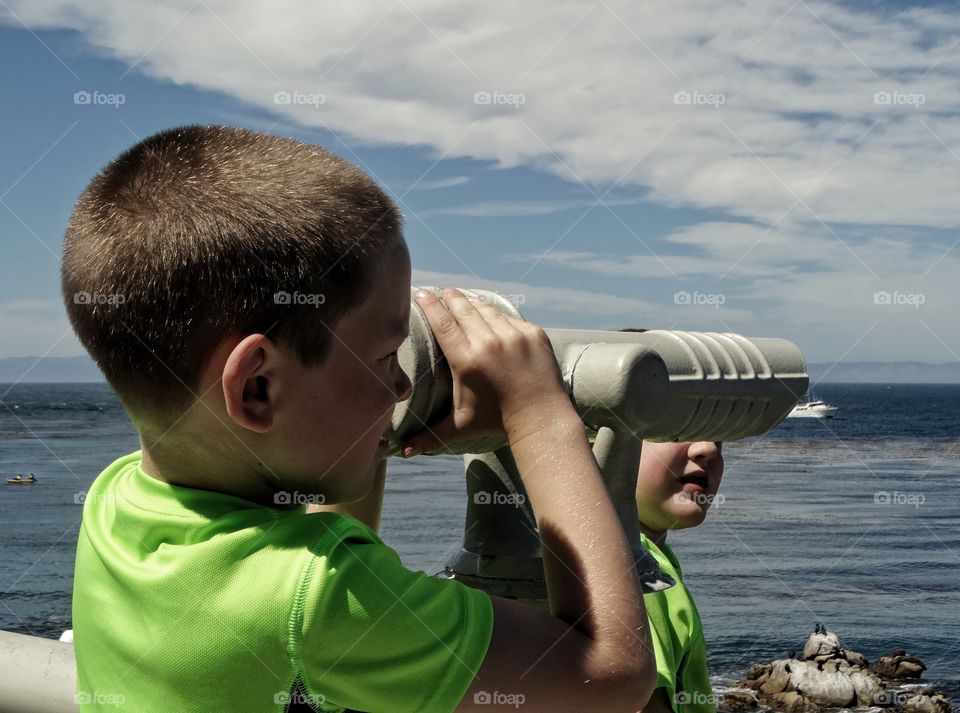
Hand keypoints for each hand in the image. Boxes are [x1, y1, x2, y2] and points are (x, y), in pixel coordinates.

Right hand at [402, 288, 570, 454]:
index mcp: (467, 361)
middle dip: (450, 297)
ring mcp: (514, 335)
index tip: (421, 293)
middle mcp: (489, 343)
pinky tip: (489, 312)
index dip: (430, 306)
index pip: (443, 324)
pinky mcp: (533, 334)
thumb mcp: (459, 427)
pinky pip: (509, 318)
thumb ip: (428, 437)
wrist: (541, 417)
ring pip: (487, 310)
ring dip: (473, 303)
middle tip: (442, 290)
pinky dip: (497, 314)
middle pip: (463, 309)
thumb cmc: (495, 422)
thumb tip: (400, 453)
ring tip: (462, 298)